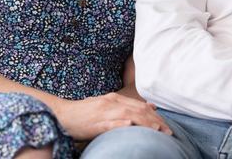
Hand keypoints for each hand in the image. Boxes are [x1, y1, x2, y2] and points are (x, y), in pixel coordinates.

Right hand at [53, 92, 171, 140]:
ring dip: (145, 124)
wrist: (62, 114)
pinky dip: (121, 124)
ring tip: (158, 130)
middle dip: (156, 121)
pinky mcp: (95, 122)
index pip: (140, 106)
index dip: (155, 116)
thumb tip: (148, 106)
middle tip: (169, 132)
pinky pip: (110, 123)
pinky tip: (130, 125)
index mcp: (115, 98)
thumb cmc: (84, 113)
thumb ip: (126, 105)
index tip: (166, 125)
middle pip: (139, 110)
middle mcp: (112, 102)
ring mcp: (104, 112)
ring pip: (129, 116)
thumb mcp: (106, 105)